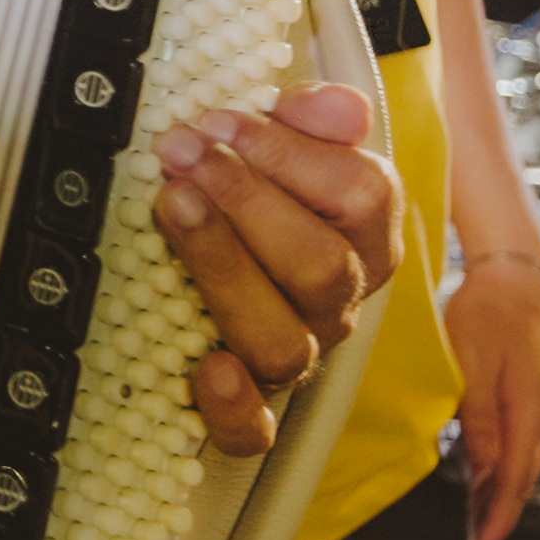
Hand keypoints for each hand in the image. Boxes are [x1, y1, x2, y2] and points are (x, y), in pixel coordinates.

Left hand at [151, 80, 404, 455]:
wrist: (230, 273)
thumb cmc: (262, 201)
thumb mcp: (291, 148)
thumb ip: (317, 121)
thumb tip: (339, 107)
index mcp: (365, 235)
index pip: (362, 195)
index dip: (291, 153)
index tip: (221, 121)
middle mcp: (339, 300)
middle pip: (321, 265)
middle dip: (246, 199)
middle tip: (185, 154)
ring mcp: (300, 354)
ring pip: (284, 339)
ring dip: (223, 266)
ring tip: (173, 208)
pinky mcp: (252, 410)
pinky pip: (255, 432)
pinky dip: (232, 405)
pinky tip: (206, 367)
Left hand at [447, 251, 539, 539]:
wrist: (519, 275)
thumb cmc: (488, 312)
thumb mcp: (472, 363)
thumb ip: (479, 419)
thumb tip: (485, 470)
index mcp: (529, 410)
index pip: (515, 480)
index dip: (499, 517)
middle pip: (525, 479)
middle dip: (503, 514)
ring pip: (528, 463)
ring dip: (506, 492)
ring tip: (479, 518)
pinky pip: (527, 443)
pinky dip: (511, 466)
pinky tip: (490, 473)